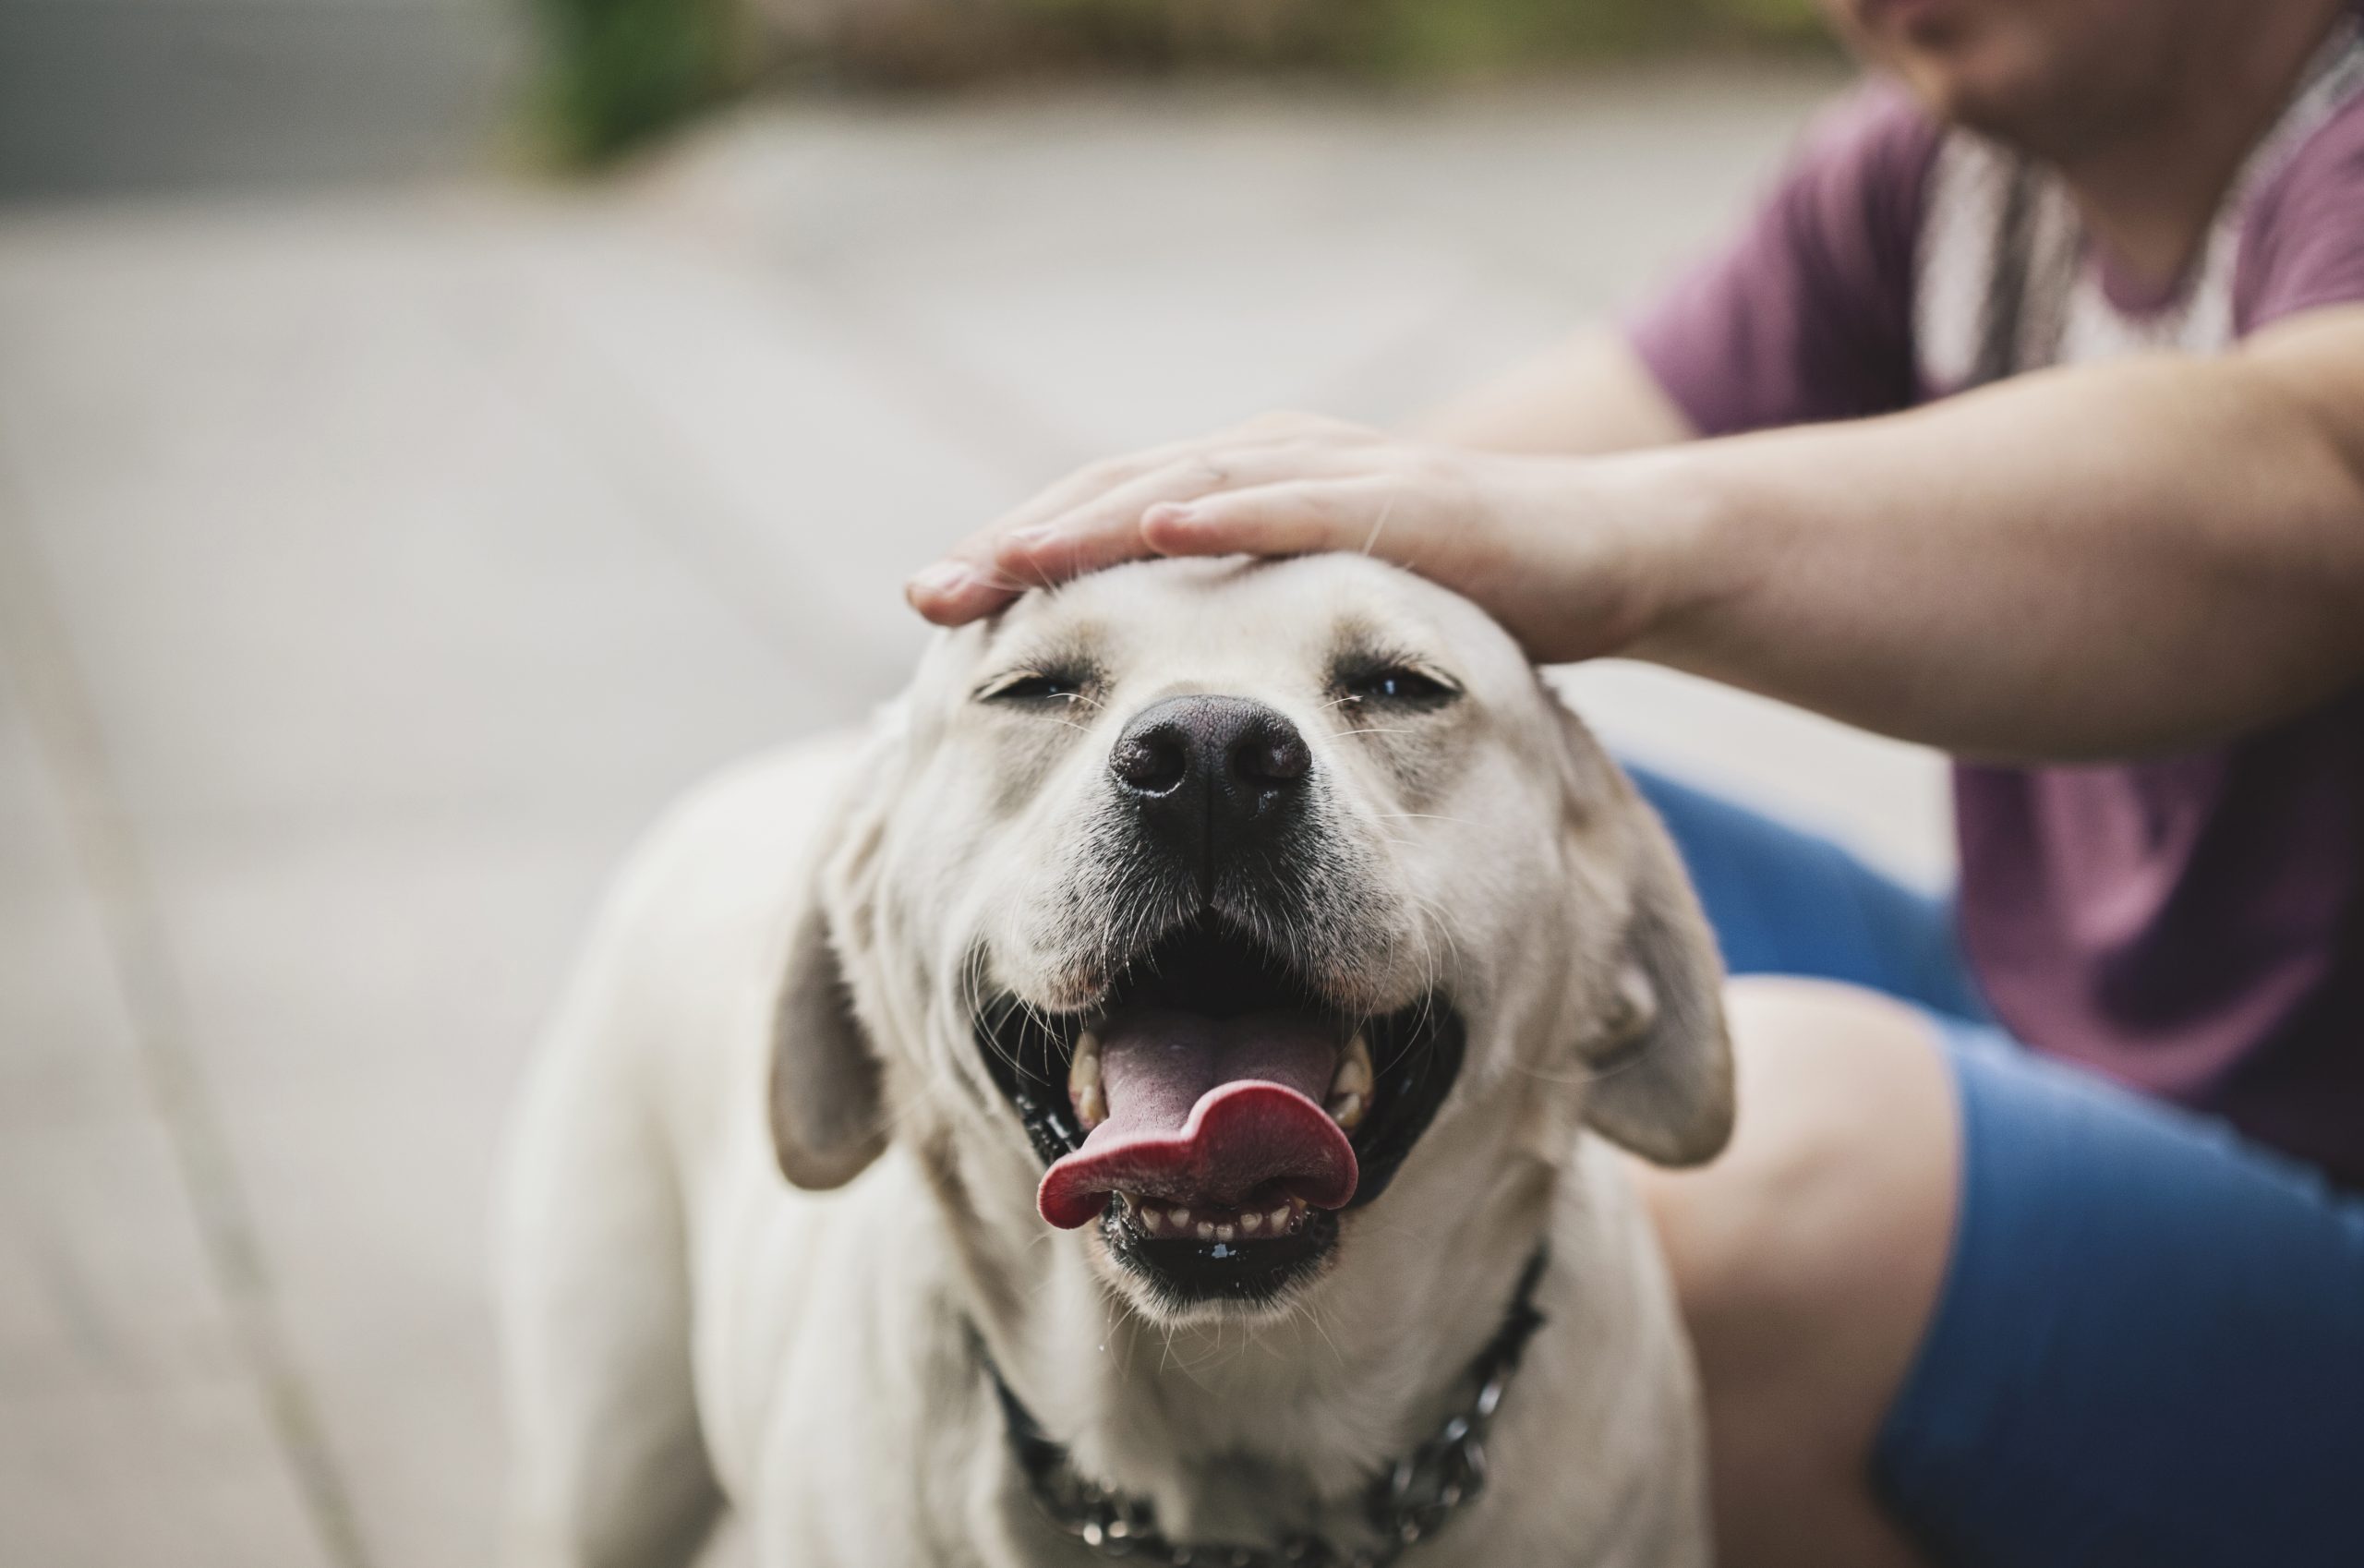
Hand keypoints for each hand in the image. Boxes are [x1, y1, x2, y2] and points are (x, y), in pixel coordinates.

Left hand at [905, 413, 1681, 662]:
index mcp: (1245, 494)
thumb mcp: (1330, 629)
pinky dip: (1226, 508)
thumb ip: (1251, 642)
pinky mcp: (1407, 498)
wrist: (1608, 557)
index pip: (1107, 521)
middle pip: (1117, 495)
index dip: (1020, 562)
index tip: (933, 612)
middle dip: (1020, 544)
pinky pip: (1301, 501)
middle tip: (929, 594)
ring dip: (1090, 520)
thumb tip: (1158, 713)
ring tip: (1005, 559)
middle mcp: (1272, 466)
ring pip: (1188, 483)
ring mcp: (1336, 473)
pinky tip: (1157, 524)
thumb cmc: (1462, 598)